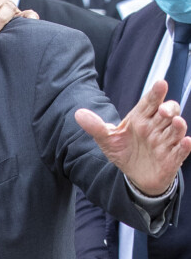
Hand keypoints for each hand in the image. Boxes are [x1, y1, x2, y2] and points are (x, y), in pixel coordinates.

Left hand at [75, 80, 190, 195]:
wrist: (133, 176)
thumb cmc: (122, 151)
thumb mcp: (106, 138)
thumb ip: (95, 126)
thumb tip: (78, 114)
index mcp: (140, 118)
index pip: (149, 102)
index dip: (156, 93)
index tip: (161, 83)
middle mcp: (155, 127)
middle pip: (168, 112)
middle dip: (169, 108)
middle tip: (163, 110)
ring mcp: (164, 143)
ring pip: (176, 130)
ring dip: (178, 126)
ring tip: (177, 122)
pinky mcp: (171, 159)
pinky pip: (181, 152)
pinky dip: (185, 147)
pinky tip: (187, 142)